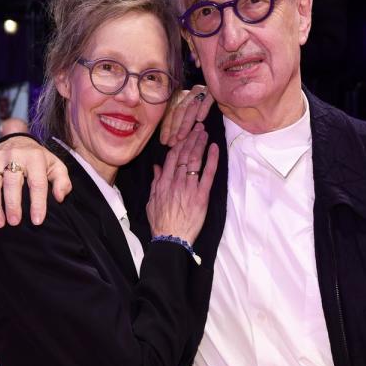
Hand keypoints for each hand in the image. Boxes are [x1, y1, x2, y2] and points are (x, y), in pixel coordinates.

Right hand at [0, 136, 71, 227]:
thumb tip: (59, 197)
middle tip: (14, 222)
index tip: (37, 221)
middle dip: (12, 204)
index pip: (37, 182)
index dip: (37, 203)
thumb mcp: (55, 165)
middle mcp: (14, 156)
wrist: (16, 139)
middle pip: (11, 182)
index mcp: (34, 158)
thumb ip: (62, 181)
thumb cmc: (39, 159)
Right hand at [147, 123, 218, 243]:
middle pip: (184, 155)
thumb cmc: (160, 222)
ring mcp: (189, 187)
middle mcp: (176, 181)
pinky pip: (207, 174)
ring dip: (200, 144)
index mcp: (163, 182)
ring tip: (204, 133)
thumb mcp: (152, 201)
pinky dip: (211, 159)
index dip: (178, 144)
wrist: (171, 238)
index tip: (184, 135)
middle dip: (191, 139)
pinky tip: (214, 148)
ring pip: (194, 160)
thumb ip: (155, 182)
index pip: (171, 157)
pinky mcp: (201, 195)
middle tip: (197, 127)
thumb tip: (157, 167)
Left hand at [159, 85, 213, 146]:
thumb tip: (166, 140)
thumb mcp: (189, 118)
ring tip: (182, 136)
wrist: (226, 94)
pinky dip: (202, 109)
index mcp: (181, 97)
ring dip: (186, 122)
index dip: (167, 128)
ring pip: (190, 106)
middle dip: (175, 127)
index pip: (170, 113)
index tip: (164, 141)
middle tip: (173, 141)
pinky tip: (200, 119)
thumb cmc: (205, 112)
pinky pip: (207, 99)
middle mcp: (189, 93)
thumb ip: (179, 125)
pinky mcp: (213, 90)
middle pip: (179, 110)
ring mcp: (201, 90)